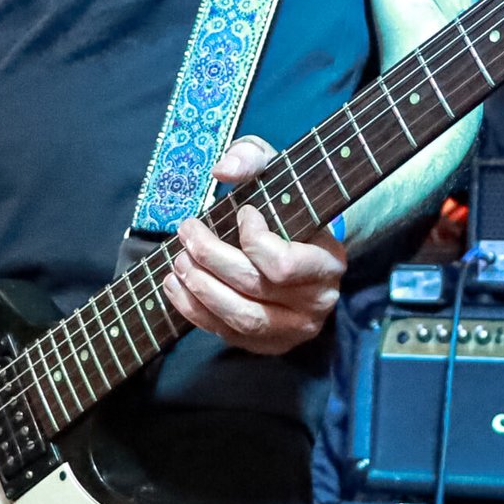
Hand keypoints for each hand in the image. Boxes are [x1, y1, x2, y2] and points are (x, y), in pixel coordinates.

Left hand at [162, 134, 346, 355]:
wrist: (302, 249)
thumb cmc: (287, 207)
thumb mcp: (276, 170)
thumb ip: (252, 158)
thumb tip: (222, 170)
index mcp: (328, 262)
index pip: (284, 264)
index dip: (254, 239)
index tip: (241, 212)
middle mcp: (317, 302)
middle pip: (253, 287)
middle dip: (211, 257)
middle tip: (186, 232)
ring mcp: (294, 329)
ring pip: (240, 317)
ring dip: (199, 288)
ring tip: (177, 261)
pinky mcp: (269, 345)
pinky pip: (228, 335)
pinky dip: (195, 312)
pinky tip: (175, 287)